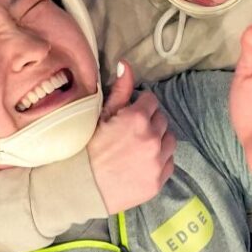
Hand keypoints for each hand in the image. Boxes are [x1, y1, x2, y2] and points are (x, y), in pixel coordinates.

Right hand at [87, 60, 175, 213]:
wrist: (82, 187)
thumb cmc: (87, 149)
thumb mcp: (101, 115)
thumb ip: (119, 90)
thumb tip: (127, 64)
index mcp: (138, 118)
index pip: (151, 101)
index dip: (140, 106)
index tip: (131, 114)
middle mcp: (152, 138)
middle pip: (162, 120)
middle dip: (150, 122)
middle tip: (133, 131)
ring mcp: (157, 161)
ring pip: (170, 141)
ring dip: (159, 139)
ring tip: (140, 146)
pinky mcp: (158, 180)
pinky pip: (169, 162)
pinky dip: (161, 159)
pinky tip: (144, 161)